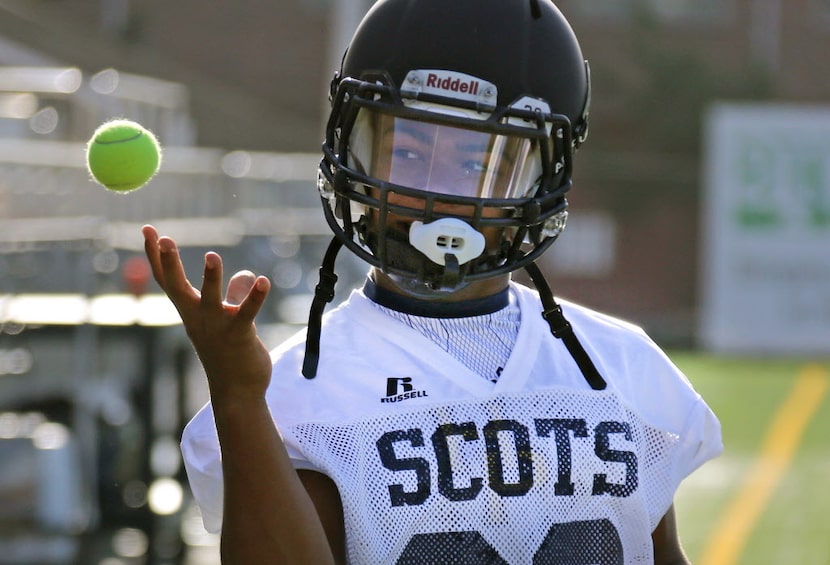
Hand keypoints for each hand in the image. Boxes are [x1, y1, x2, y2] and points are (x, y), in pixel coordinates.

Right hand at [142, 225, 272, 402]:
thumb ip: (236, 294)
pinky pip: (246, 313)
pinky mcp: (239, 336)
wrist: (238, 392)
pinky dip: (255, 297)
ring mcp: (217, 328)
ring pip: (211, 299)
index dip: (155, 255)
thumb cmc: (229, 355)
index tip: (148, 229)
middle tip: (162, 236)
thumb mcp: (229, 319)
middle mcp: (199, 318)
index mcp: (191, 311)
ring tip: (212, 255)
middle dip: (168, 262)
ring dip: (211, 277)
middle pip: (177, 287)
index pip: (167, 279)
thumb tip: (248, 275)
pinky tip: (264, 281)